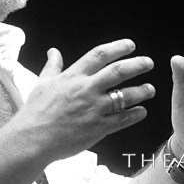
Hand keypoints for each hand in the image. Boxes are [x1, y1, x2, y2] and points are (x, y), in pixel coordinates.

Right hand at [8, 39, 155, 161]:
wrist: (33, 138)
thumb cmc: (35, 111)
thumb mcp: (43, 82)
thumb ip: (53, 66)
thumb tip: (53, 51)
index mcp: (74, 76)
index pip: (100, 55)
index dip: (117, 47)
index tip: (131, 45)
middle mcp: (87, 89)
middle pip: (118, 71)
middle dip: (137, 65)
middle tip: (148, 62)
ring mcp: (94, 108)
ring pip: (125, 96)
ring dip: (141, 91)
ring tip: (150, 89)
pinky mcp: (98, 127)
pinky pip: (122, 119)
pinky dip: (135, 115)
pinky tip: (142, 112)